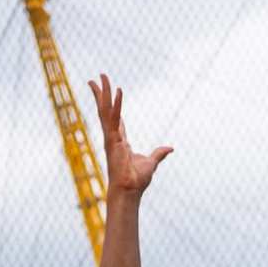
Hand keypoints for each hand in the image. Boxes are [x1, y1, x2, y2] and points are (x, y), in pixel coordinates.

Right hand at [88, 74, 170, 196]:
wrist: (129, 190)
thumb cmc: (136, 180)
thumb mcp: (151, 162)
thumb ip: (159, 154)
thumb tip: (170, 148)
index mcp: (119, 140)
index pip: (114, 117)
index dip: (112, 104)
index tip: (110, 92)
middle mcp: (112, 136)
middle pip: (105, 109)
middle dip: (101, 93)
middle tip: (96, 77)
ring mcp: (110, 137)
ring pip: (105, 109)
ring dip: (103, 92)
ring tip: (101, 76)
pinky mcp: (112, 139)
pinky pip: (114, 118)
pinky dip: (116, 104)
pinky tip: (118, 91)